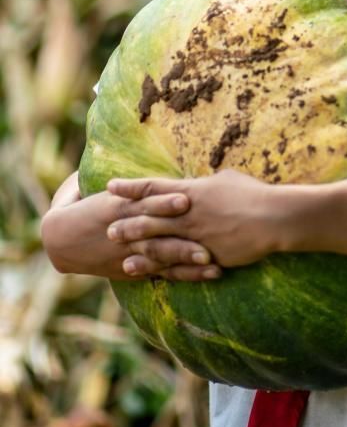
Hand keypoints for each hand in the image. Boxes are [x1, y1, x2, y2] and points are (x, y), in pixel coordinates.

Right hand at [41, 172, 215, 281]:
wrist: (58, 241)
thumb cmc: (85, 207)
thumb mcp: (104, 191)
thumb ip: (131, 183)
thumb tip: (153, 152)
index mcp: (118, 206)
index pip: (143, 202)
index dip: (163, 201)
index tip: (185, 197)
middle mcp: (125, 229)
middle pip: (155, 231)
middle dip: (179, 230)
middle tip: (206, 228)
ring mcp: (129, 251)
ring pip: (161, 254)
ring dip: (186, 255)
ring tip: (209, 257)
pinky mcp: (133, 268)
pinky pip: (161, 272)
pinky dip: (184, 273)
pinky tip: (207, 273)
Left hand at [107, 170, 279, 269]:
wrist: (272, 218)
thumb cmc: (253, 194)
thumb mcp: (227, 180)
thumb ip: (207, 184)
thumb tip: (199, 182)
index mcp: (192, 191)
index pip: (154, 187)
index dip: (131, 187)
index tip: (110, 186)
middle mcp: (187, 213)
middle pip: (149, 217)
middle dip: (126, 221)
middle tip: (106, 226)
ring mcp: (194, 235)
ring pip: (156, 241)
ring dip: (135, 246)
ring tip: (116, 250)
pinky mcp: (203, 255)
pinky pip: (173, 262)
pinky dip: (153, 266)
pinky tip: (138, 271)